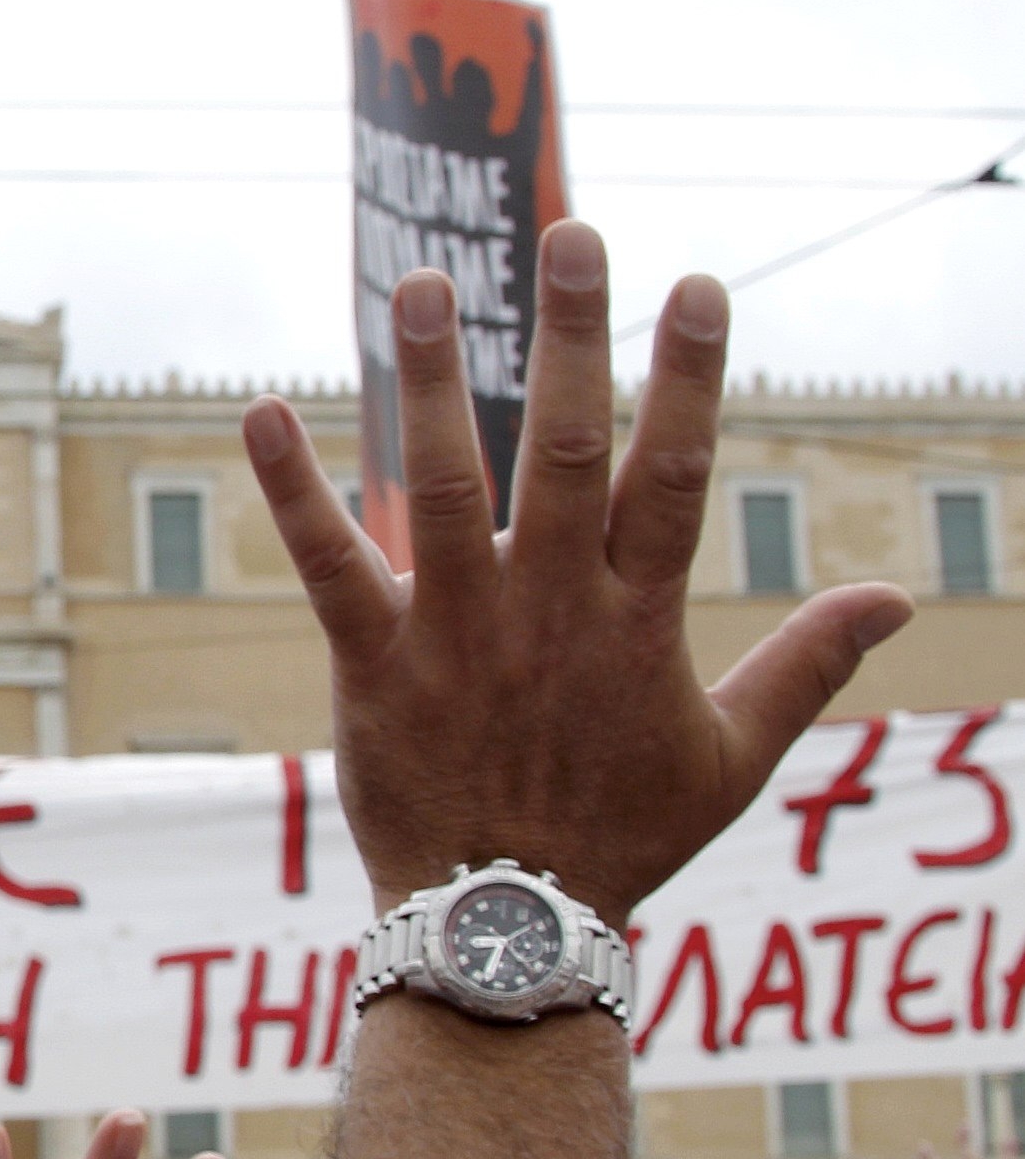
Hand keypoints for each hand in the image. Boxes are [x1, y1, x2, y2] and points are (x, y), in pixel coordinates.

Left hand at [239, 221, 910, 925]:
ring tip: (417, 280)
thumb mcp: (732, 757)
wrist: (508, 926)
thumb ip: (808, 665)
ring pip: (445, 486)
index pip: (675, 476)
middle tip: (570, 232)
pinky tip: (261, 413)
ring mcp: (459, 632)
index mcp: (640, 620)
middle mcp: (552, 610)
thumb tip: (897, 600)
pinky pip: (330, 564)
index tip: (696, 284)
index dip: (688, 378)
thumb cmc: (619, 839)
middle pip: (572, 452)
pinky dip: (292, 490)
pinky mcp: (374, 666)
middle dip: (573, 339)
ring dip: (430, 381)